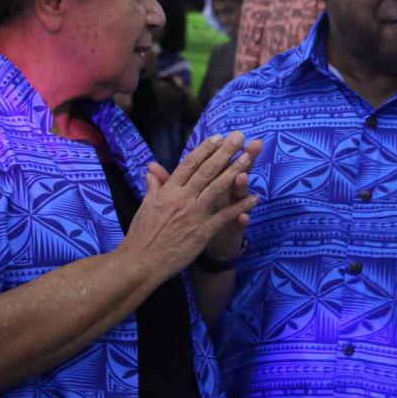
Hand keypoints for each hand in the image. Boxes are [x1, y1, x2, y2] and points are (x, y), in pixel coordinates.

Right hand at [119, 131, 259, 273]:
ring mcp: (194, 214)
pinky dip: (241, 206)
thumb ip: (154, 186)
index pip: (189, 164)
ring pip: (218, 187)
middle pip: (207, 170)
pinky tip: (255, 197)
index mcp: (169, 191)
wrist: (142, 261)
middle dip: (225, 151)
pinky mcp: (203, 232)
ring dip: (235, 170)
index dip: (205, 149)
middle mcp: (183, 198)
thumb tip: (152, 169)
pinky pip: (226, 216)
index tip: (218, 137)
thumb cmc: (141, 235)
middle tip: (239, 136)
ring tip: (249, 156)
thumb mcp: (145, 206)